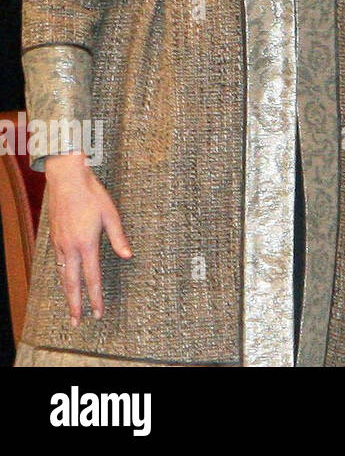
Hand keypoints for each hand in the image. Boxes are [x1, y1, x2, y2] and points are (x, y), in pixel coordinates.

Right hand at [44, 152, 131, 324]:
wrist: (67, 181)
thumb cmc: (92, 195)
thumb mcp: (111, 214)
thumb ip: (119, 237)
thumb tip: (128, 256)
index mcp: (86, 244)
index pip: (92, 278)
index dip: (96, 297)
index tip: (98, 312)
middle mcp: (70, 248)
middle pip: (72, 284)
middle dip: (75, 305)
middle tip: (77, 322)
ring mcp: (60, 244)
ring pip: (62, 275)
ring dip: (67, 293)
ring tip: (71, 307)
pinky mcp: (55, 238)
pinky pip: (58, 264)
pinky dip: (61, 277)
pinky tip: (65, 280)